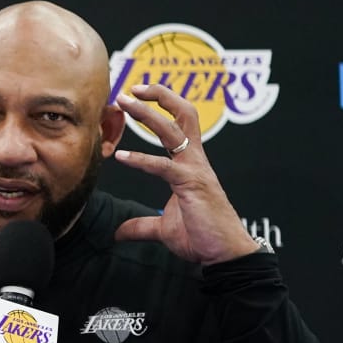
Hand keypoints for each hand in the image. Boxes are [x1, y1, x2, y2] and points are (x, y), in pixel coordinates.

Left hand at [112, 83, 258, 264]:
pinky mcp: (191, 185)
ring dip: (149, 114)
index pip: (180, 124)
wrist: (223, 254)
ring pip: (174, 131)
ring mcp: (195, 170)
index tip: (138, 97)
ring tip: (125, 102)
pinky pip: (164, 167)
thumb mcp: (163, 228)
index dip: (162, 107)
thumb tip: (119, 232)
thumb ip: (141, 226)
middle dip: (159, 96)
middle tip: (130, 89)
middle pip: (183, 115)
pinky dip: (142, 160)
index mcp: (191, 163)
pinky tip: (121, 156)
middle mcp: (195, 160)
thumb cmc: (201, 237)